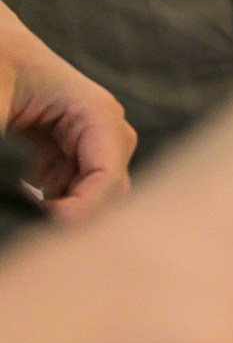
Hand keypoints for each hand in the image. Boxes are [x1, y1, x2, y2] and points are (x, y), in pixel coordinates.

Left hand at [0, 1, 132, 219]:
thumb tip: (1, 200)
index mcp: (95, 112)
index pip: (108, 177)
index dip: (84, 211)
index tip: (46, 229)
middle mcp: (102, 126)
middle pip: (111, 188)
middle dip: (80, 213)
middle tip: (37, 229)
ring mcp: (89, 136)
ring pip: (95, 190)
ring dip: (65, 206)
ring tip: (28, 209)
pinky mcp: (70, 143)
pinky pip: (76, 184)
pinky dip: (53, 197)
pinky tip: (26, 192)